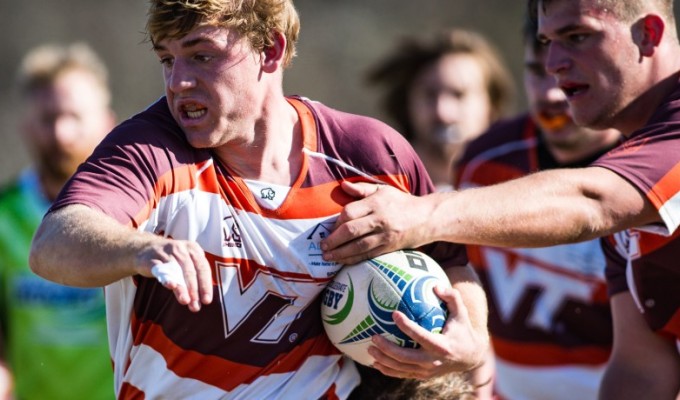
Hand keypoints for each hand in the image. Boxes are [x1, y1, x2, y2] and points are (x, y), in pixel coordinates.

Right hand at [136, 238, 212, 311]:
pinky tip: (171, 286)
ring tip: (185, 300)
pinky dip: (166, 278)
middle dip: (195, 289)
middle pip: (191, 271)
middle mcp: (182, 249)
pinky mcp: (153, 260)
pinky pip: (160, 270)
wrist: (144, 249)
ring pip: (176, 272)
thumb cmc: (171, 259)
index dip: (206, 285)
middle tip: (196, 305)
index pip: (203, 268)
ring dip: (182, 288)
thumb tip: (204, 298)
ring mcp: (166, 253)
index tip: (207, 300)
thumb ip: (196, 275)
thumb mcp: (186, 261)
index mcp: (194, 249)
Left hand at [321, 181, 434, 264]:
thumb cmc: (401, 202)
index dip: (337, 220)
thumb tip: (343, 185)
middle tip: (322, 246)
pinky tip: (343, 261)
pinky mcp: (388, 248)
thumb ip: (362, 188)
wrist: (426, 218)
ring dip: (340, 253)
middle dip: (333, 240)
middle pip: (351, 230)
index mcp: (376, 203)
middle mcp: (379, 220)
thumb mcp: (383, 190)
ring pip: (357, 246)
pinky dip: (353, 259)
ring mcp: (384, 236)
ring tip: (327, 257)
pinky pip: (367, 255)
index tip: (329, 226)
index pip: (350, 212)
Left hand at [368, 286, 486, 379]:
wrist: (471, 358)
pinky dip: (388, 370)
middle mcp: (433, 361)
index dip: (407, 326)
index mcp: (442, 346)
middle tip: (374, 336)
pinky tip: (375, 363)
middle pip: (405, 357)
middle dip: (387, 348)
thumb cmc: (463, 330)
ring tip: (369, 349)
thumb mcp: (462, 313)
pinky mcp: (423, 375)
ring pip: (401, 368)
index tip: (394, 314)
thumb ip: (452, 297)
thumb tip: (436, 285)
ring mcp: (427, 371)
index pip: (421, 336)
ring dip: (384, 359)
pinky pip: (402, 374)